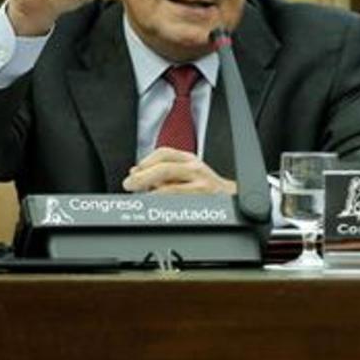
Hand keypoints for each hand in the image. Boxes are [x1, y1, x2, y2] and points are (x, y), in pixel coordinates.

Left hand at [122, 147, 237, 194]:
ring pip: (170, 188)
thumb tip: (135, 173)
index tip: (134, 171)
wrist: (230, 199)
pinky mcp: (203, 200)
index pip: (164, 153)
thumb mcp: (187, 172)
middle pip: (164, 168)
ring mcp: (201, 185)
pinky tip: (156, 206)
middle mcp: (195, 169)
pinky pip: (178, 202)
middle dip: (143, 177)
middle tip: (129, 184)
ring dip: (151, 193)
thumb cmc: (206, 187)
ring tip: (141, 197)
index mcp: (189, 159)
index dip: (145, 161)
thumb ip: (163, 172)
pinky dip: (163, 203)